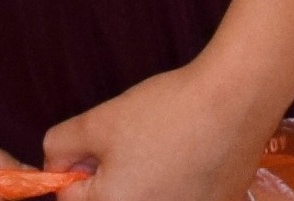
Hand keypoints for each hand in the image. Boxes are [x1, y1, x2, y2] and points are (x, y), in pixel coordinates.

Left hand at [43, 53, 292, 200]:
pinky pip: (181, 197)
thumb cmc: (165, 112)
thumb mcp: (97, 121)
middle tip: (130, 143)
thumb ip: (60, 145)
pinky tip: (190, 154)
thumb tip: (57, 163)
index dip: (77, 166)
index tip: (97, 143)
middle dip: (111, 178)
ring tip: (163, 146)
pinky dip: (179, 183)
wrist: (236, 103)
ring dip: (145, 181)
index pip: (71, 198)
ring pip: (148, 198)